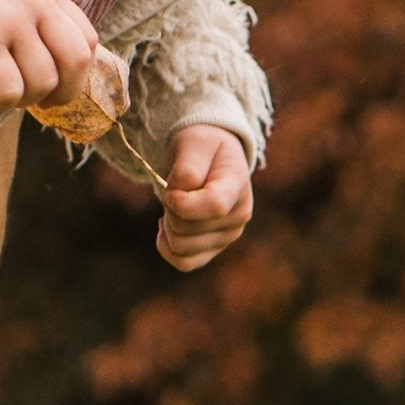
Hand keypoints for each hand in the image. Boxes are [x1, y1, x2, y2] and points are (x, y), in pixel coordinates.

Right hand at [0, 0, 101, 112]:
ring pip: (43, 81)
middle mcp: (36, 2)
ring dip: (23, 99)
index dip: (76, 73)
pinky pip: (8, 89)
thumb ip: (35, 17)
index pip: (88, 41)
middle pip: (77, 62)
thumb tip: (53, 68)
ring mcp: (11, 19)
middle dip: (62, 93)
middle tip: (35, 100)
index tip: (52, 83)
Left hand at [157, 125, 253, 270]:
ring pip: (181, 248)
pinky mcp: (213, 250)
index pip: (214, 206)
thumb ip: (188, 169)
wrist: (211, 156)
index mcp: (237, 185)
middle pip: (187, 228)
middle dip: (169, 209)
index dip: (183, 204)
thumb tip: (178, 200)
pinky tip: (167, 224)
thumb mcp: (195, 143)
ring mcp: (227, 237)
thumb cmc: (202, 147)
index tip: (170, 192)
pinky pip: (183, 262)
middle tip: (173, 190)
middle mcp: (238, 216)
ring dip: (168, 225)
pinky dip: (166, 245)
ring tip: (174, 205)